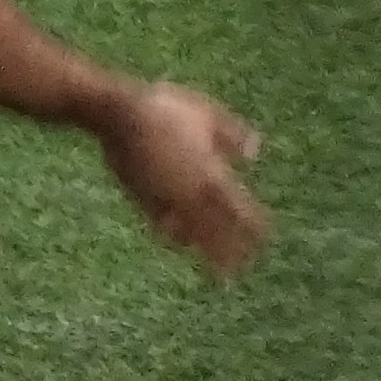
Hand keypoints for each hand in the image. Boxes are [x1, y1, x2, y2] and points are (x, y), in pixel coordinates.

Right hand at [99, 82, 268, 277]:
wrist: (115, 114)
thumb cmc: (165, 108)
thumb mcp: (207, 113)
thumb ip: (232, 136)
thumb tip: (253, 155)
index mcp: (212, 174)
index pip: (240, 210)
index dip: (254, 228)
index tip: (264, 243)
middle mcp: (191, 194)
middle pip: (216, 231)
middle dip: (230, 251)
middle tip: (239, 271)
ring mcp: (164, 199)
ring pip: (189, 233)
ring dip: (203, 252)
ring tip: (213, 270)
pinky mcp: (141, 198)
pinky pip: (161, 224)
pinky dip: (173, 236)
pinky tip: (176, 241)